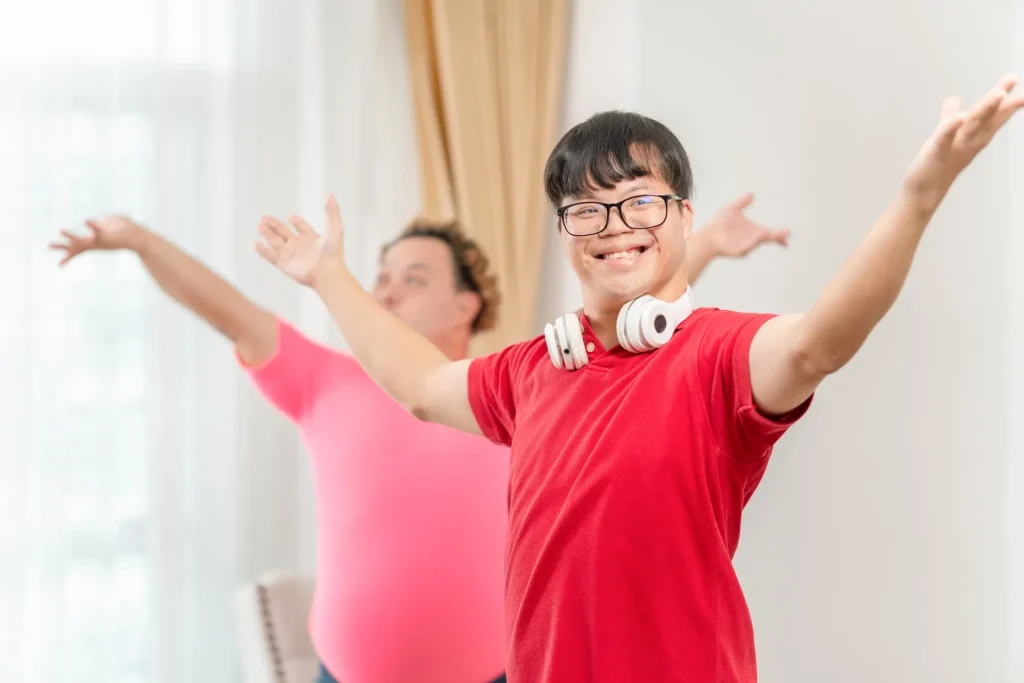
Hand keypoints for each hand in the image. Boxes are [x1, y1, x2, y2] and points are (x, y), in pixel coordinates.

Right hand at [49, 216, 142, 265]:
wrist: (140, 238)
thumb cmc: (124, 230)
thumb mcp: (108, 224)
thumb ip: (100, 224)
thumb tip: (94, 222)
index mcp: (93, 242)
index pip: (77, 248)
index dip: (68, 255)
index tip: (60, 264)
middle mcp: (95, 243)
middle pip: (76, 246)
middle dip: (62, 246)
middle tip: (48, 245)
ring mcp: (101, 241)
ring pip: (84, 240)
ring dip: (72, 236)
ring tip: (61, 231)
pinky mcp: (109, 236)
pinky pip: (99, 230)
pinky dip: (93, 226)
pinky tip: (86, 221)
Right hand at [256, 194, 345, 286]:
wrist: (328, 275)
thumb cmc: (333, 254)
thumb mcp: (335, 229)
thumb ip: (332, 212)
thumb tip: (331, 195)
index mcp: (311, 238)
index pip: (302, 227)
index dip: (297, 222)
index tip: (290, 217)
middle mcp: (299, 246)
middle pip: (283, 232)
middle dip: (274, 225)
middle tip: (264, 217)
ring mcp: (291, 255)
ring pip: (275, 242)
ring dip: (267, 233)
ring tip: (259, 225)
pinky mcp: (285, 265)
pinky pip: (271, 257)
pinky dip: (263, 251)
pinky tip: (256, 244)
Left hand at [705, 193, 789, 257]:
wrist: (708, 235)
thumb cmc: (720, 223)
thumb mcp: (732, 209)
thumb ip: (742, 202)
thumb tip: (752, 194)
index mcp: (754, 231)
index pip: (770, 233)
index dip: (779, 234)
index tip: (788, 233)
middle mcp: (752, 239)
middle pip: (767, 239)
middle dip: (776, 237)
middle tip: (785, 236)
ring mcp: (745, 246)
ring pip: (756, 243)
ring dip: (761, 238)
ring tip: (766, 232)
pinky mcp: (737, 251)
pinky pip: (746, 248)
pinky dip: (751, 244)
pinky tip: (754, 238)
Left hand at [904, 73, 1023, 209]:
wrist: (925, 189)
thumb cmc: (938, 162)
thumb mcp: (947, 134)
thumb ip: (951, 115)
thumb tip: (954, 99)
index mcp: (974, 135)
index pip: (993, 115)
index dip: (1005, 99)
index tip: (1016, 80)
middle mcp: (970, 140)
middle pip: (988, 117)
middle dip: (1002, 101)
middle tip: (1014, 79)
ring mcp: (955, 146)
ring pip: (973, 125)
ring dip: (985, 109)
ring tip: (998, 93)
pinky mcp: (937, 151)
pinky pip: (945, 138)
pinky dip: (952, 127)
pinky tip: (959, 117)